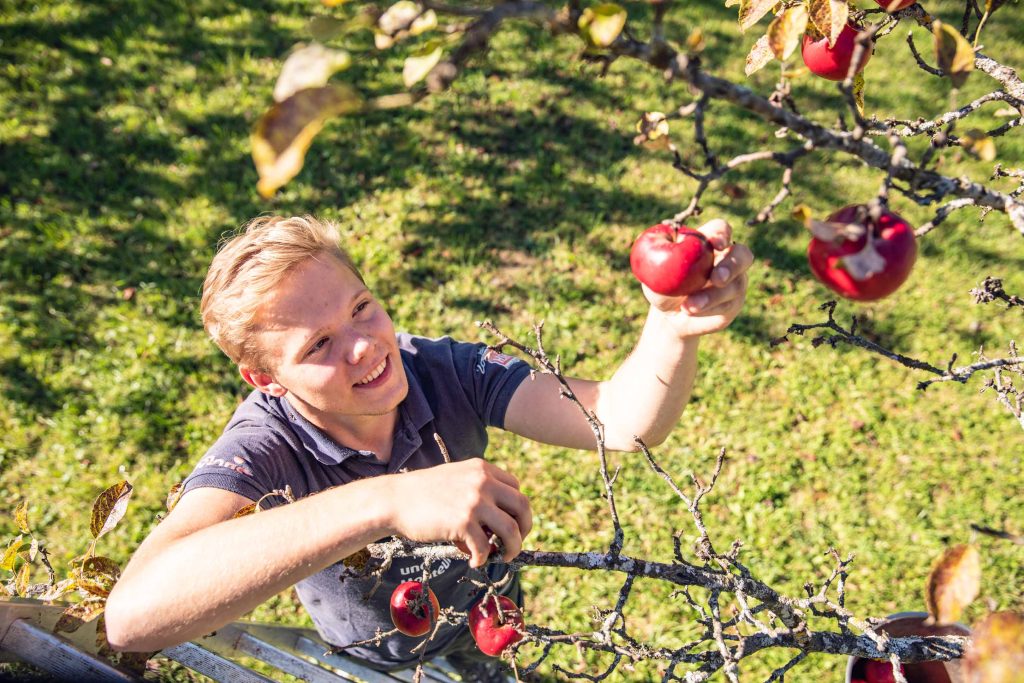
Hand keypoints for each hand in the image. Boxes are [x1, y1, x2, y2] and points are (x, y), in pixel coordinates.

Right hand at [388, 459, 531, 567]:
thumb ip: (478, 488)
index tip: (512, 523)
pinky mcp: (463, 523)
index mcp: (482, 469)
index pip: (516, 488)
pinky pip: (485, 547)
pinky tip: (474, 561)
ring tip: (502, 557)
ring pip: (512, 530)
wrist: (394, 500)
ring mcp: (474, 502)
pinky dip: (482, 558)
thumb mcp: (456, 478)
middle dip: (525, 528)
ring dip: (512, 548)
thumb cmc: (423, 494)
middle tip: (515, 543)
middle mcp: (483, 482)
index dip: (517, 509)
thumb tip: (499, 516)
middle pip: (522, 507)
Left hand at [642, 219, 752, 338]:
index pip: (721, 230)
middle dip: (732, 264)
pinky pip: (727, 306)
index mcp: (708, 243)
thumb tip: (659, 245)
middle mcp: (727, 259)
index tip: (715, 244)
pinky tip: (690, 312)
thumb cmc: (661, 287)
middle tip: (716, 278)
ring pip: (734, 285)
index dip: (721, 234)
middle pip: (743, 254)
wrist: (670, 316)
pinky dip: (708, 310)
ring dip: (712, 296)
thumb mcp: (653, 273)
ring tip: (689, 306)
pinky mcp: (733, 304)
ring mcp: (734, 282)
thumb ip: (656, 260)